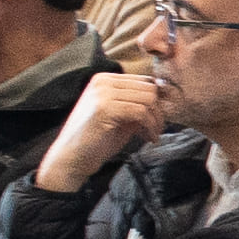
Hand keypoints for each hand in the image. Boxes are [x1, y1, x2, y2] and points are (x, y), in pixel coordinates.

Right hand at [36, 69, 166, 189]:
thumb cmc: (97, 139)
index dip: (157, 101)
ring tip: (152, 135)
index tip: (158, 119)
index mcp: (105, 79)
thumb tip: (166, 96)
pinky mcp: (105, 107)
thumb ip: (138, 103)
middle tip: (157, 129)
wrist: (72, 158)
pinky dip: (150, 127)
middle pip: (149, 88)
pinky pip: (141, 112)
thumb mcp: (121, 116)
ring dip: (156, 120)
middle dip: (158, 111)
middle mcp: (103, 81)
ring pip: (148, 99)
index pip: (144, 80)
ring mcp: (103, 93)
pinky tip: (148, 138)